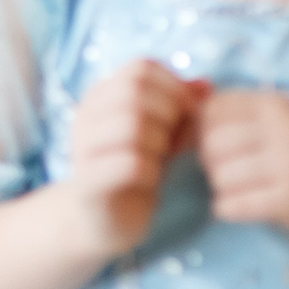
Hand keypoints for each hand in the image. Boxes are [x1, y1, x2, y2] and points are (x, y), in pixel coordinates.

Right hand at [64, 60, 204, 260]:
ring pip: (132, 124)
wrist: (102, 220)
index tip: (188, 113)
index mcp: (100, 96)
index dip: (174, 86)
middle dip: (168, 113)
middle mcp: (85, 115)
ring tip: (162, 158)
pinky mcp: (88, 183)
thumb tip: (206, 85)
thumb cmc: (135, 169)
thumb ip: (180, 108)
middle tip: (175, 139)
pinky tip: (150, 179)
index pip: (140, 67)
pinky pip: (129, 163)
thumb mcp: (161, 133)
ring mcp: (82, 148)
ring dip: (160, 142)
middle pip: (135, 91)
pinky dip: (150, 170)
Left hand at [201, 88, 288, 247]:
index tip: (214, 148)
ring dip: (221, 189)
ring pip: (219, 175)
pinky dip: (228, 209)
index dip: (200, 130)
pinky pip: (232, 204)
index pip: (211, 109)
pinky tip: (242, 207)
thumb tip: (181, 115)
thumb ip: (243, 118)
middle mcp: (284, 129)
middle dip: (209, 163)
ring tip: (242, 191)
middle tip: (228, 174)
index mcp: (277, 105)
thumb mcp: (285, 126)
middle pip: (210, 143)